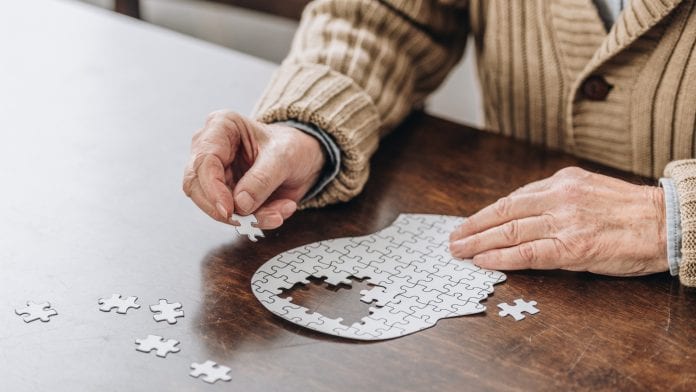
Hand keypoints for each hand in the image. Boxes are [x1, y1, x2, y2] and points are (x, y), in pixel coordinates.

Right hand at [183, 111, 325, 228]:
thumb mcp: (284, 157)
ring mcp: (215, 173)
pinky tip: (278, 212)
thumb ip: (262, 179)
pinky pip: (232, 215)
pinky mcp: (224, 193)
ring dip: (246, 217)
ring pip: (213, 205)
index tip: (229, 210)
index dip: (212, 189)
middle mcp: (211, 148)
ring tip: (277, 214)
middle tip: (250, 220)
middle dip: (224, 209)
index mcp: (221, 126)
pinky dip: (255, 219)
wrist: (303, 158)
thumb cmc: (291, 146)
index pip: (204, 161)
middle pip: (197, 186)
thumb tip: (240, 203)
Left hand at [449, 167, 667, 276]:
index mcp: (562, 181)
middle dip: (473, 227)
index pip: (512, 198)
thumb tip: (523, 212)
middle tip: (453, 238)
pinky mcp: (572, 247)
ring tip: (459, 251)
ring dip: (478, 242)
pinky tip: (483, 261)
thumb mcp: (589, 189)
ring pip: (509, 231)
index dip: (486, 213)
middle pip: (503, 213)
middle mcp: (558, 197)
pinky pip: (528, 253)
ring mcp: (564, 222)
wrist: (667, 223)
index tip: (469, 222)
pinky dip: (501, 258)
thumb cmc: (630, 211)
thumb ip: (557, 197)